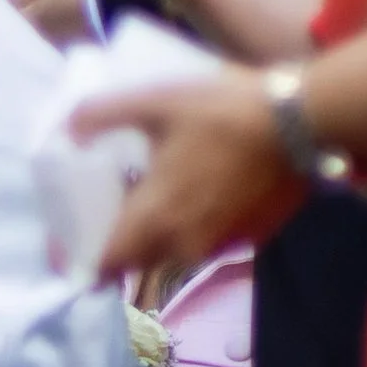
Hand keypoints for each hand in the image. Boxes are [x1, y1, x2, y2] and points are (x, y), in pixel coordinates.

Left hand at [85, 69, 307, 284]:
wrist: (300, 121)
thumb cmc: (222, 112)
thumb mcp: (155, 101)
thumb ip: (103, 113)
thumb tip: (68, 128)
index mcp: (154, 219)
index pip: (104, 265)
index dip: (80, 262)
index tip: (66, 250)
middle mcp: (183, 244)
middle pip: (135, 262)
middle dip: (115, 249)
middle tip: (104, 220)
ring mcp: (218, 244)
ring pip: (170, 254)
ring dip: (153, 238)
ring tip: (149, 203)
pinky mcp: (247, 237)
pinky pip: (205, 242)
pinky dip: (190, 229)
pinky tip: (193, 198)